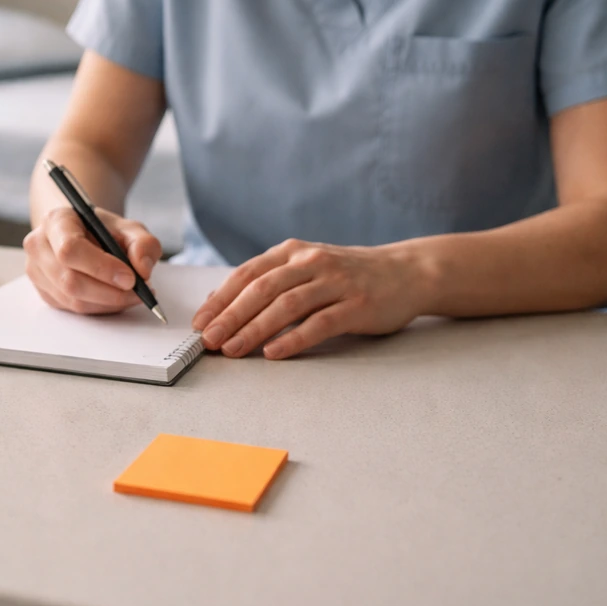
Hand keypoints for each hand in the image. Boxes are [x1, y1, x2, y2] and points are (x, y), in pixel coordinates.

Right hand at [24, 207, 161, 314]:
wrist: (82, 234)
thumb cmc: (102, 230)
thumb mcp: (128, 228)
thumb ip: (142, 243)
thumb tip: (142, 269)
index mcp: (56, 221)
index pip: (70, 249)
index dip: (101, 267)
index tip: (130, 278)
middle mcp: (39, 246)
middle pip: (70, 280)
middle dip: (110, 292)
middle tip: (138, 292)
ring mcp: (37, 272)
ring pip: (73, 300)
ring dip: (108, 303)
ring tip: (132, 294)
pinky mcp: (44, 293)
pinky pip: (73, 310)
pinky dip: (100, 308)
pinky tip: (115, 297)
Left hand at [191, 239, 431, 359]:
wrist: (405, 272)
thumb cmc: (347, 275)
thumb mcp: (306, 267)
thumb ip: (271, 281)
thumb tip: (222, 304)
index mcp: (292, 252)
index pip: (247, 274)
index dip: (220, 298)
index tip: (200, 322)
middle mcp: (311, 262)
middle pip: (262, 290)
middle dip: (231, 316)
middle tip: (209, 340)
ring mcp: (336, 282)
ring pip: (287, 306)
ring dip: (255, 329)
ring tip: (233, 349)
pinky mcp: (357, 304)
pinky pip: (320, 323)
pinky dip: (294, 339)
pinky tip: (274, 353)